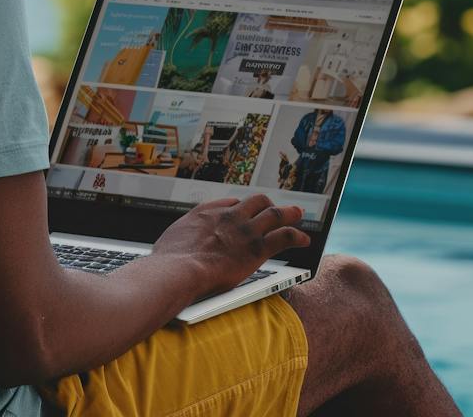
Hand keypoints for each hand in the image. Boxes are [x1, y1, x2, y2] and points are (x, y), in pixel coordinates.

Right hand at [152, 194, 311, 298]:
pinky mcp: (256, 248)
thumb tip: (175, 248)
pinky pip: (284, 236)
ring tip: (298, 214)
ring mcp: (244, 230)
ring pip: (274, 214)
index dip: (241, 208)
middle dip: (267, 205)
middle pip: (256, 202)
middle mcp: (229, 216)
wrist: (177, 270)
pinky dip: (297, 236)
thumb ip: (182, 239)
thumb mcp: (171, 240)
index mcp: (207, 212)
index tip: (245, 212)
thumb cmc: (168, 262)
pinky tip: (304, 239)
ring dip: (289, 213)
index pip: (230, 203)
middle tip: (275, 209)